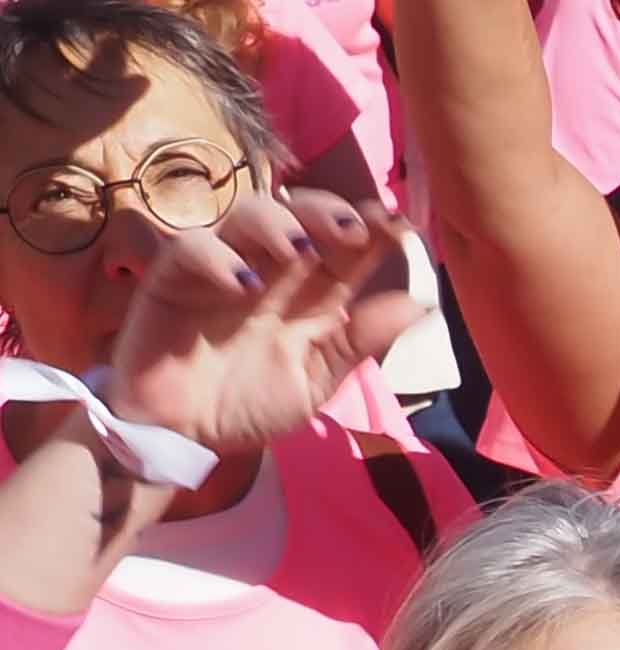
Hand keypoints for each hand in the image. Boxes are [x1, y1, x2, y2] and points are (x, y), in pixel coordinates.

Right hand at [104, 190, 423, 456]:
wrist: (186, 436)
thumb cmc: (251, 403)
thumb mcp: (317, 379)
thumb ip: (359, 341)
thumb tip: (418, 304)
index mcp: (310, 292)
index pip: (345, 247)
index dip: (372, 230)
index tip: (402, 227)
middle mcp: (269, 270)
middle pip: (298, 216)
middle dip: (328, 213)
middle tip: (354, 230)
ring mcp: (220, 268)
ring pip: (246, 216)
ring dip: (277, 224)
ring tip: (299, 249)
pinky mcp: (171, 278)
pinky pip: (189, 249)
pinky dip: (217, 259)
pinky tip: (242, 284)